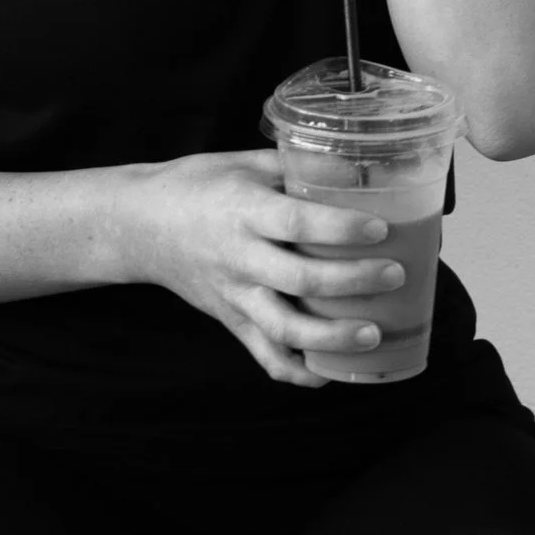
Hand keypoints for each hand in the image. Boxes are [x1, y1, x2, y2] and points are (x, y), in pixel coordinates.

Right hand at [127, 149, 411, 387]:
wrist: (141, 224)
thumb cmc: (197, 186)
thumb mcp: (241, 162)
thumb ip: (294, 165)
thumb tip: (353, 167)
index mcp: (242, 210)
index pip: (296, 223)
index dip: (340, 229)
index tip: (379, 229)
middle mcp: (238, 256)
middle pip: (299, 280)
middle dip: (353, 282)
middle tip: (394, 274)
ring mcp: (234, 295)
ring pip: (284, 329)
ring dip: (333, 337)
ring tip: (373, 335)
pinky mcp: (231, 320)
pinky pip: (265, 356)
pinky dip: (299, 371)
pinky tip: (332, 371)